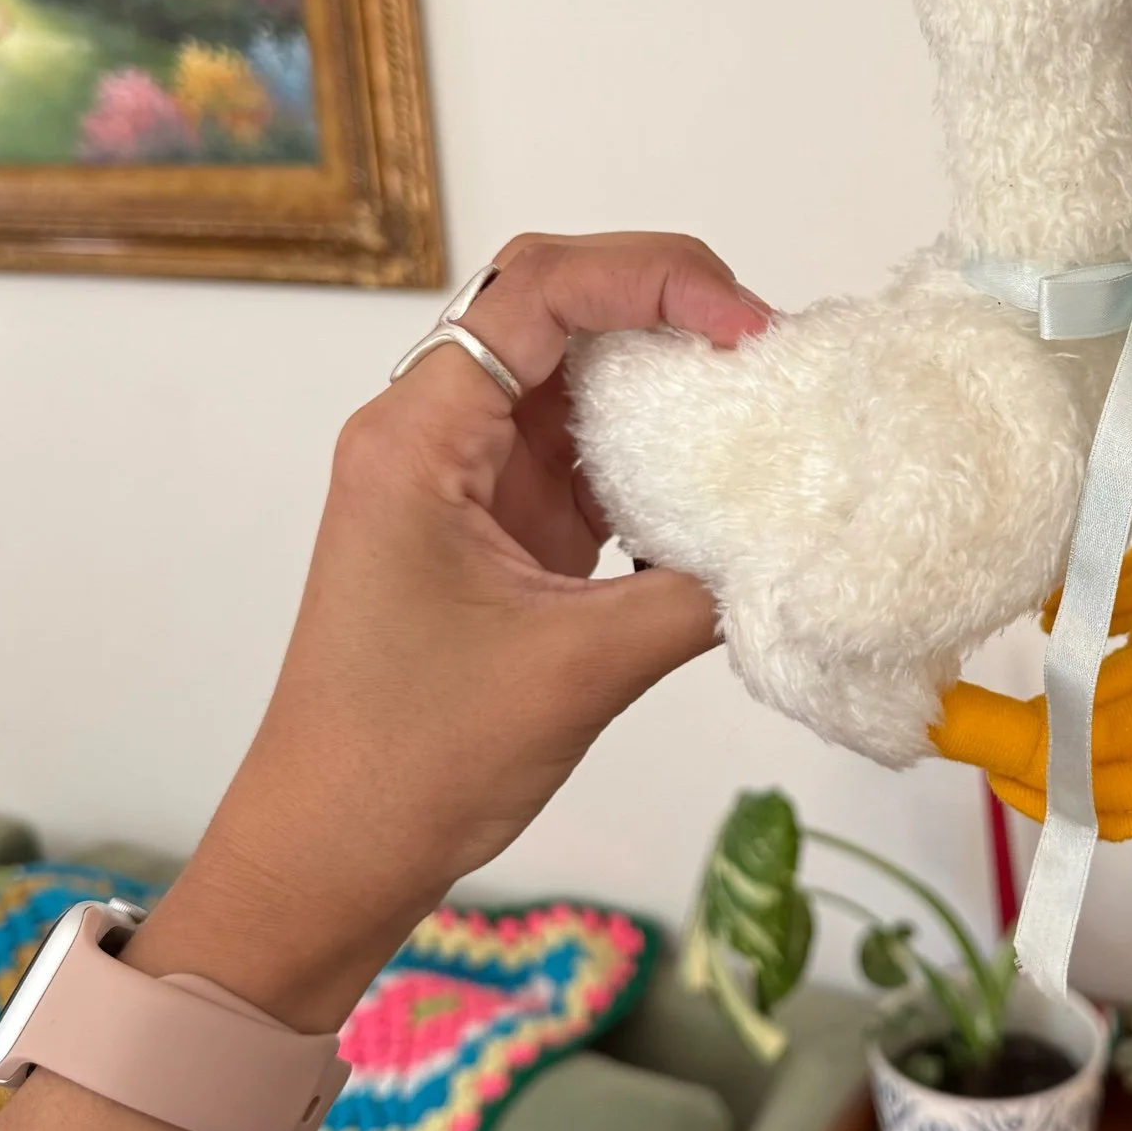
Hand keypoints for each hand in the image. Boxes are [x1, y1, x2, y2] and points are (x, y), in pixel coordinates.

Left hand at [127, 231, 771, 1030]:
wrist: (332, 853)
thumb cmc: (413, 759)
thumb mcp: (577, 669)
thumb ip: (697, 593)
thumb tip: (800, 540)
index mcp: (418, 438)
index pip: (540, 289)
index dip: (655, 277)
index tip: (747, 330)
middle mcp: (432, 433)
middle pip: (556, 305)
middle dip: (668, 303)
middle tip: (767, 352)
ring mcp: (464, 479)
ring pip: (574, 374)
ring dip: (667, 376)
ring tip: (760, 403)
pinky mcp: (496, 527)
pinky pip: (581, 449)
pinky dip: (654, 450)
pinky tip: (720, 479)